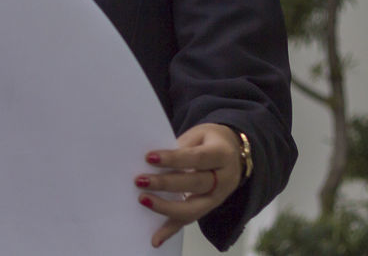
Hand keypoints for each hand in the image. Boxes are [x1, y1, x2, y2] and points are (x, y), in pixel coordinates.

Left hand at [137, 123, 241, 247]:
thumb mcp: (199, 135)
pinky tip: (155, 239)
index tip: (149, 157)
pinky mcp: (209, 208)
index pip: (197, 158)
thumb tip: (152, 160)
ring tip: (143, 200)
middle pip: (196, 184)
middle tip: (140, 180)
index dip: (173, 158)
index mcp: (222, 155)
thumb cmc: (209, 140)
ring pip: (194, 208)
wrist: (234, 151)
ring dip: (166, 208)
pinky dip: (171, 230)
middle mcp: (224, 179)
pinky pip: (190, 220)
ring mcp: (218, 197)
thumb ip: (180, 147)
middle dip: (166, 184)